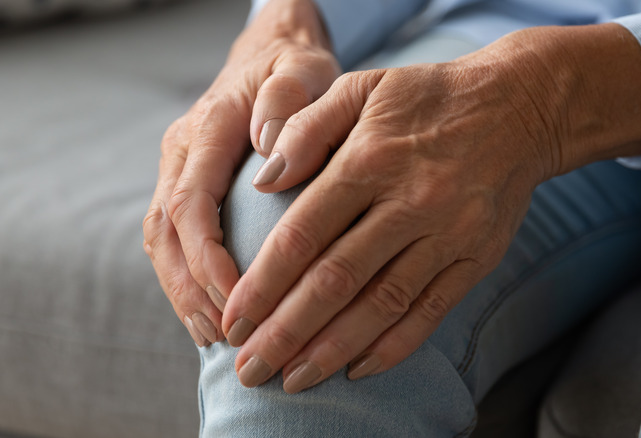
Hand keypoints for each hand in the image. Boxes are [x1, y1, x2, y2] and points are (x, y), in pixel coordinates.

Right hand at [142, 0, 339, 345]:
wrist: (272, 57)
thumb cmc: (295, 69)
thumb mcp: (303, 70)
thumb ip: (287, 99)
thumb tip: (266, 147)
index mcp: (210, 126)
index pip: (192, 201)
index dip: (207, 255)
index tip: (237, 295)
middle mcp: (183, 150)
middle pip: (167, 230)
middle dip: (192, 286)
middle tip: (226, 332)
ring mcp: (179, 168)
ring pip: (161, 240)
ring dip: (183, 291)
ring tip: (214, 336)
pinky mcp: (186, 185)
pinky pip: (172, 239)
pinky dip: (184, 280)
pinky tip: (207, 314)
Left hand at [222, 23, 640, 392]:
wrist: (518, 107)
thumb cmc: (428, 97)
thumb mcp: (361, 87)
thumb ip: (306, 128)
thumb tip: (262, 181)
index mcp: (370, 160)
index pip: (303, 234)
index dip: (263, 284)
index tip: (233, 322)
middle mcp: (409, 202)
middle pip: (336, 280)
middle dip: (286, 332)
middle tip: (249, 371)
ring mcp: (448, 234)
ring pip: (381, 304)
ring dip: (333, 349)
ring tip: (294, 381)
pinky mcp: (477, 256)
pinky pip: (432, 310)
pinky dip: (395, 346)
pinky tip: (358, 370)